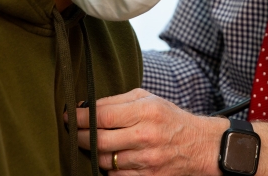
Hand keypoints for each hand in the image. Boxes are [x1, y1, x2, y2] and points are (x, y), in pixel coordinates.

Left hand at [73, 89, 267, 175]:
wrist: (200, 146)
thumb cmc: (170, 118)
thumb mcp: (148, 99)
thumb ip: (118, 101)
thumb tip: (86, 106)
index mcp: (146, 110)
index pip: (102, 116)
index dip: (79, 117)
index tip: (68, 116)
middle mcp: (146, 135)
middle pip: (98, 140)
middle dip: (80, 136)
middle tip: (73, 132)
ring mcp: (147, 160)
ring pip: (104, 160)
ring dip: (91, 153)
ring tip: (89, 145)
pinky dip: (107, 168)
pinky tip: (107, 158)